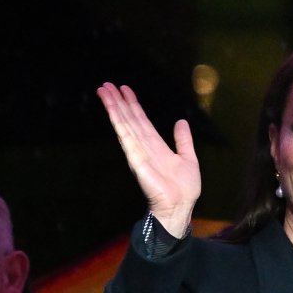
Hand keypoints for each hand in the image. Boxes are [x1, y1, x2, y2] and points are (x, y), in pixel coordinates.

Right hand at [97, 82, 200, 236]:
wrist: (180, 207)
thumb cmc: (184, 189)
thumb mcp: (188, 158)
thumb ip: (183, 140)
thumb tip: (180, 122)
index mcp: (155, 145)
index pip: (141, 120)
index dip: (133, 104)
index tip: (124, 89)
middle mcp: (144, 146)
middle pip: (129, 119)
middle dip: (118, 102)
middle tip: (106, 85)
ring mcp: (138, 152)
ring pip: (125, 124)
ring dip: (114, 107)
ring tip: (104, 90)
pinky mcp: (136, 160)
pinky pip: (127, 138)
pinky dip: (119, 123)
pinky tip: (113, 111)